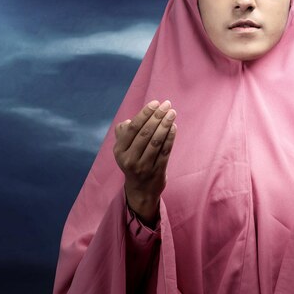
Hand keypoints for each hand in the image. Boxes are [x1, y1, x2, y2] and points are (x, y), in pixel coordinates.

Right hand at [114, 99, 176, 226]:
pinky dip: (170, 137)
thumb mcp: (123, 150)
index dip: (145, 113)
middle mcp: (130, 159)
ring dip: (165, 124)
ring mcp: (143, 166)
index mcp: (120, 150)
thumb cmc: (132, 162)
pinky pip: (165, 151)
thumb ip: (124, 133)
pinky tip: (174, 127)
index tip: (155, 103)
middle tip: (167, 105)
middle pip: (145, 133)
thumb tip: (130, 120)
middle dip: (157, 116)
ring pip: (156, 141)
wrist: (140, 190)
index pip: (133, 127)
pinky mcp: (157, 172)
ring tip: (172, 113)